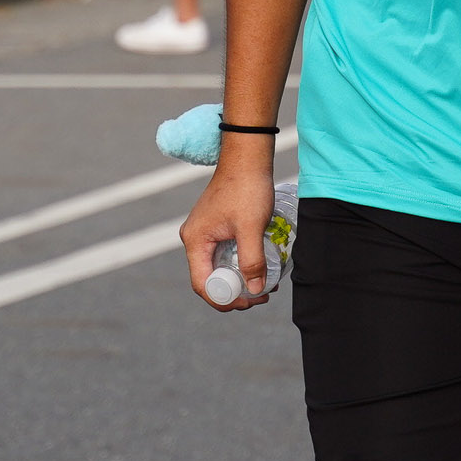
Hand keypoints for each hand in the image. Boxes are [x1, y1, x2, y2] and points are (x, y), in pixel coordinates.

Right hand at [178, 155, 276, 310]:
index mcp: (195, 241)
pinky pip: (224, 253)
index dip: (224, 300)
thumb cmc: (247, 188)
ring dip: (240, 278)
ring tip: (265, 284)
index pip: (203, 284)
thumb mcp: (251, 227)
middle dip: (235, 292)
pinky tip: (261, 265)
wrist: (248, 157)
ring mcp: (204, 232)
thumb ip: (252, 260)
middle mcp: (195, 239)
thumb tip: (255, 290)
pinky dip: (241, 263)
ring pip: (219, 267)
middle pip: (210, 278)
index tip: (249, 303)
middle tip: (260, 296)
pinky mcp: (216, 226)